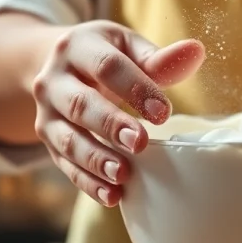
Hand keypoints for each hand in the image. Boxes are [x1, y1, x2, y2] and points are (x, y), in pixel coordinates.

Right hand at [31, 21, 204, 206]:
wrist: (58, 67)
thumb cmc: (104, 56)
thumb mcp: (127, 48)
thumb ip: (158, 58)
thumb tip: (196, 52)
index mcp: (77, 47)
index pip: (106, 66)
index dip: (135, 88)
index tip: (164, 112)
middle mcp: (53, 80)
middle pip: (80, 104)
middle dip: (110, 125)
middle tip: (140, 143)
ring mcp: (46, 113)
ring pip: (67, 139)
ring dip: (96, 160)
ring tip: (124, 174)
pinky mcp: (47, 141)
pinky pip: (65, 165)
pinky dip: (88, 183)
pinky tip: (112, 195)